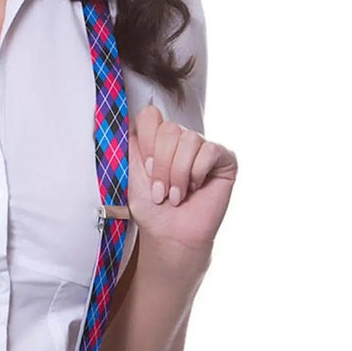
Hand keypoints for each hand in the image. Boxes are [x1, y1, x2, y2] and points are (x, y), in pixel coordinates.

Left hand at [127, 105, 236, 253]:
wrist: (171, 235)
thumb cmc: (151, 208)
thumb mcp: (131, 172)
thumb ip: (130, 144)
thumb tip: (127, 119)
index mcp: (156, 138)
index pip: (150, 115)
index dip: (147, 141)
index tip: (146, 169)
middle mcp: (180, 138)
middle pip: (169, 129)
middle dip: (162, 165)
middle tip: (160, 190)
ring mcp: (202, 147)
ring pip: (189, 139)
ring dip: (178, 173)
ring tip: (176, 195)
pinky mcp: (224, 158)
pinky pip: (210, 150)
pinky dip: (198, 172)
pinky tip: (195, 188)